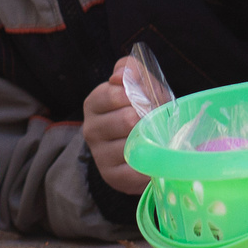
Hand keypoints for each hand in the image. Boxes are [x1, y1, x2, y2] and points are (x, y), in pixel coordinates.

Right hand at [84, 61, 150, 195]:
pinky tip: (154, 157)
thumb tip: (118, 76)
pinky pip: (135, 169)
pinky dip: (150, 162)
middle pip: (126, 120)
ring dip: (150, 140)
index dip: (139, 95)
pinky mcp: (111, 176)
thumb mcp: (141, 86)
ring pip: (131, 144)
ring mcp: (99, 155)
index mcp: (94, 103)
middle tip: (156, 120)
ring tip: (156, 137)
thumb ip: (132, 71)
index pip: (114, 94)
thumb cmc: (143, 111)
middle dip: (148, 118)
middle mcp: (90, 129)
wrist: (146, 144)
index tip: (150, 99)